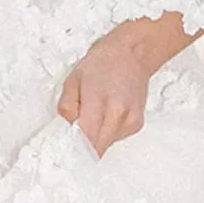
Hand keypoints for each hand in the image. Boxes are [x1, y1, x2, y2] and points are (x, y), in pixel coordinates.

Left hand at [57, 29, 151, 157]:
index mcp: (102, 103)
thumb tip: (68, 127)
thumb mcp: (73, 80)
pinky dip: (107, 131)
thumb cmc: (104, 63)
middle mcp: (120, 115)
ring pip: (105, 144)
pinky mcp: (136, 125)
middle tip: (77, 127)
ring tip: (96, 113)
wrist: (131, 54)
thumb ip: (66, 108)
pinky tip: (107, 113)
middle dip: (84, 143)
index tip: (67, 145)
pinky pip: (115, 138)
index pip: (86, 140)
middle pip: (96, 148)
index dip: (74, 146)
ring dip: (96, 136)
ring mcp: (131, 122)